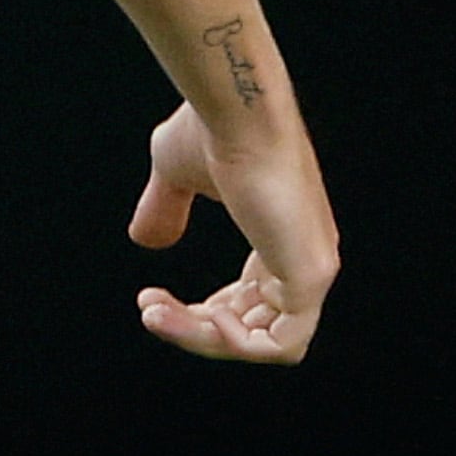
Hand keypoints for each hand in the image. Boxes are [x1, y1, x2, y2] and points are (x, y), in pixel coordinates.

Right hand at [128, 102, 337, 363]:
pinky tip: (203, 318)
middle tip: (149, 310)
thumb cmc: (211, 130)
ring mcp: (311, 270)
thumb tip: (144, 240)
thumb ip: (166, 209)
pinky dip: (238, 345)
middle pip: (251, 329)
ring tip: (159, 314)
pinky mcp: (310, 276)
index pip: (249, 305)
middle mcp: (302, 259)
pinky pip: (282, 344)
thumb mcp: (176, 175)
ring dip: (203, 338)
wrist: (237, 110)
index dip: (199, 316)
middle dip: (193, 330)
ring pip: (261, 342)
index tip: (151, 298)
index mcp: (278, 239)